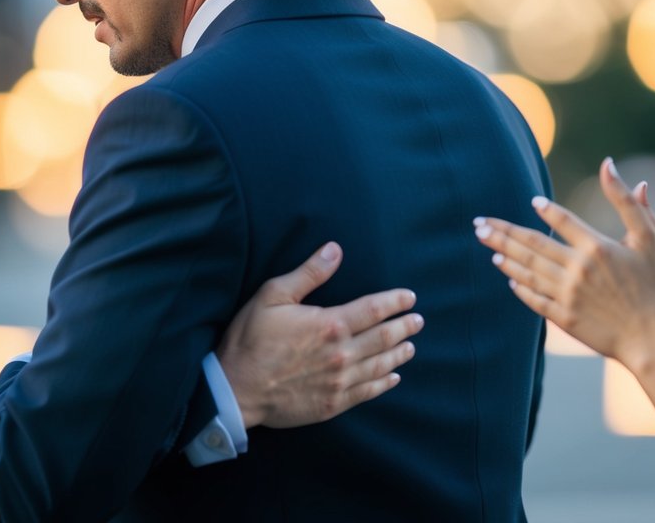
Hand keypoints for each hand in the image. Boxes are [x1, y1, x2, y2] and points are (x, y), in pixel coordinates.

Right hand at [216, 242, 423, 428]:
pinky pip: (368, 392)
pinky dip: (384, 383)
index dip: (396, 302)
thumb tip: (334, 249)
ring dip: (399, 354)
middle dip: (405, 327)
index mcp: (330, 324)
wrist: (236, 390)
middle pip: (384, 338)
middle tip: (418, 321)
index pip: (374, 309)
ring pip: (381, 365)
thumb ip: (308, 273)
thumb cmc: (250, 340)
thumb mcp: (273, 296)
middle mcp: (342, 354)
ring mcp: (340, 382)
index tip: (410, 297)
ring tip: (411, 346)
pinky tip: (393, 377)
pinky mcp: (333, 404)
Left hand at [475, 158, 654, 373]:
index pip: (562, 220)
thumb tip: (608, 163)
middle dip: (502, 231)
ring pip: (528, 271)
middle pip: (532, 245)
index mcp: (597, 247)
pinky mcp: (566, 319)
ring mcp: (568, 296)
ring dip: (505, 255)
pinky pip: (535, 299)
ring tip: (486, 243)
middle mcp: (577, 270)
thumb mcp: (651, 239)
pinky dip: (519, 286)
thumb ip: (627, 201)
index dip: (545, 209)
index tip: (531, 202)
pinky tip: (508, 277)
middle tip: (478, 222)